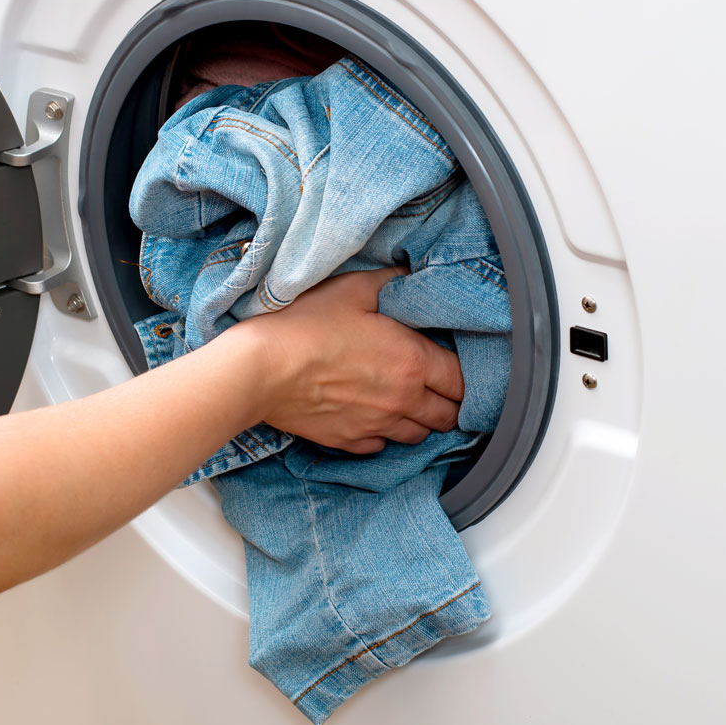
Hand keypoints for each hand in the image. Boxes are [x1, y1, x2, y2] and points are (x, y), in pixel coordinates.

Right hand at [232, 268, 463, 453]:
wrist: (260, 369)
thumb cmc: (306, 326)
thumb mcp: (353, 289)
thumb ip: (391, 282)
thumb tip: (410, 277)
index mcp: (412, 361)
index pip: (462, 381)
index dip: (465, 375)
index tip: (455, 368)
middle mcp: (402, 400)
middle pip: (448, 416)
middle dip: (449, 404)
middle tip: (439, 389)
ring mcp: (376, 426)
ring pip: (418, 436)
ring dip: (420, 422)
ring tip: (408, 404)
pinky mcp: (348, 442)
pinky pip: (380, 447)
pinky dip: (383, 436)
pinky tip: (372, 417)